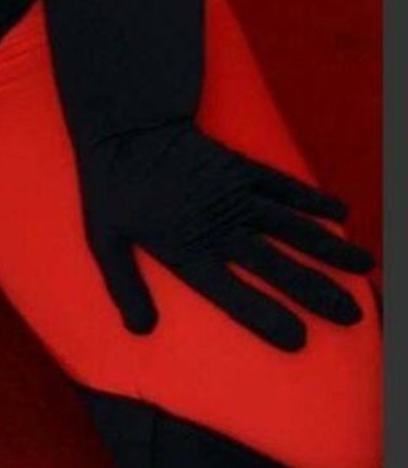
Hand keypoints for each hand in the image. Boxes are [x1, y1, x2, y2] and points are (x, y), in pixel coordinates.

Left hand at [75, 121, 374, 350]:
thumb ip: (125, 287)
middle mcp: (219, 226)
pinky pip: (283, 186)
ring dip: (328, 248)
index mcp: (187, 250)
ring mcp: (234, 194)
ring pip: (291, 226)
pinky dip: (312, 198)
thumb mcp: (104, 242)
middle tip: (351, 315)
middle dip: (317, 291)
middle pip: (276, 264)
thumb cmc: (112, 188)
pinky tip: (340, 211)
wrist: (126, 127)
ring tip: (363, 267)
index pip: (233, 294)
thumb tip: (141, 331)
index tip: (298, 339)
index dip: (266, 317)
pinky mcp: (240, 168)